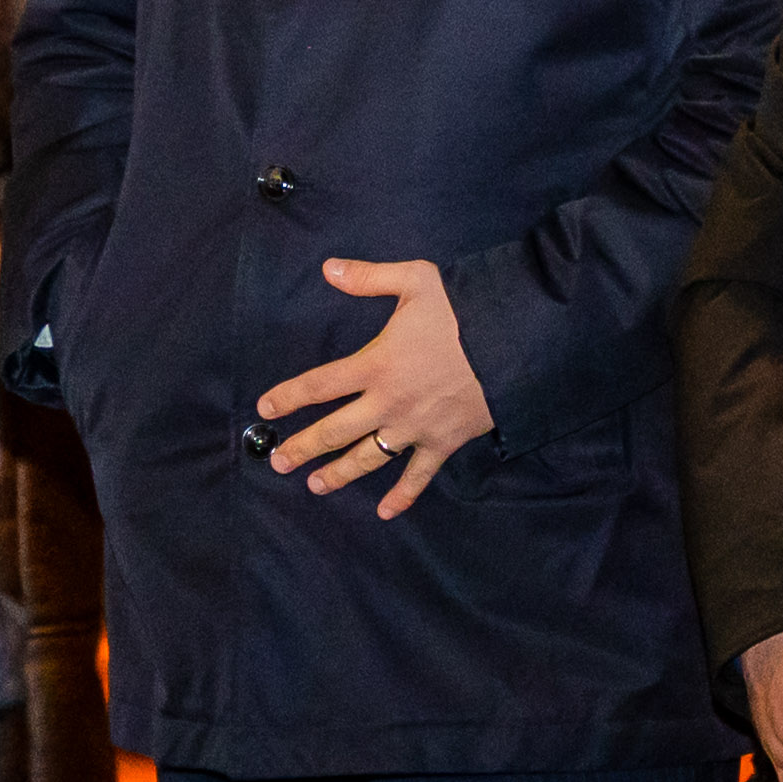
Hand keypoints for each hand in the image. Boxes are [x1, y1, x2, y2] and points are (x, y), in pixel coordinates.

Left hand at [252, 258, 495, 518]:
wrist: (516, 344)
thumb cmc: (465, 311)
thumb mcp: (417, 281)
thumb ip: (369, 277)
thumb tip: (328, 268)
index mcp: (376, 364)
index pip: (320, 384)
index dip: (289, 396)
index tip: (266, 407)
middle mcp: (388, 402)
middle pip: (335, 431)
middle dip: (303, 448)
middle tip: (279, 463)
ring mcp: (415, 427)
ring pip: (368, 458)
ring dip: (339, 474)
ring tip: (316, 485)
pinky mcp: (443, 442)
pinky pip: (419, 476)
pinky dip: (403, 496)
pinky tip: (386, 513)